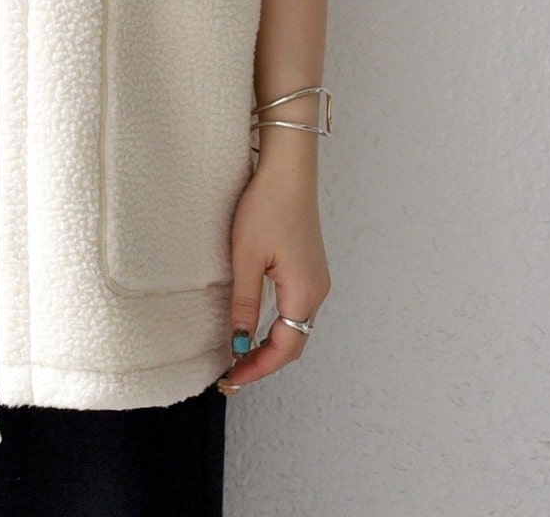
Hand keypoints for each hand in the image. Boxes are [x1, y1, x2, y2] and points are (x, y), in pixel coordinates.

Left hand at [218, 162, 329, 393]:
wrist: (288, 170)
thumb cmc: (267, 206)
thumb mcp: (246, 256)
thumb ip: (244, 303)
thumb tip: (239, 343)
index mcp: (304, 292)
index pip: (285, 348)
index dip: (258, 368)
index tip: (232, 379)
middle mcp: (317, 291)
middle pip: (294, 343)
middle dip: (264, 362)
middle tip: (233, 374)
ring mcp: (316, 280)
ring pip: (296, 328)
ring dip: (272, 346)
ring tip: (241, 356)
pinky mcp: (310, 268)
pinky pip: (297, 310)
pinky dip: (278, 328)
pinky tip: (257, 327)